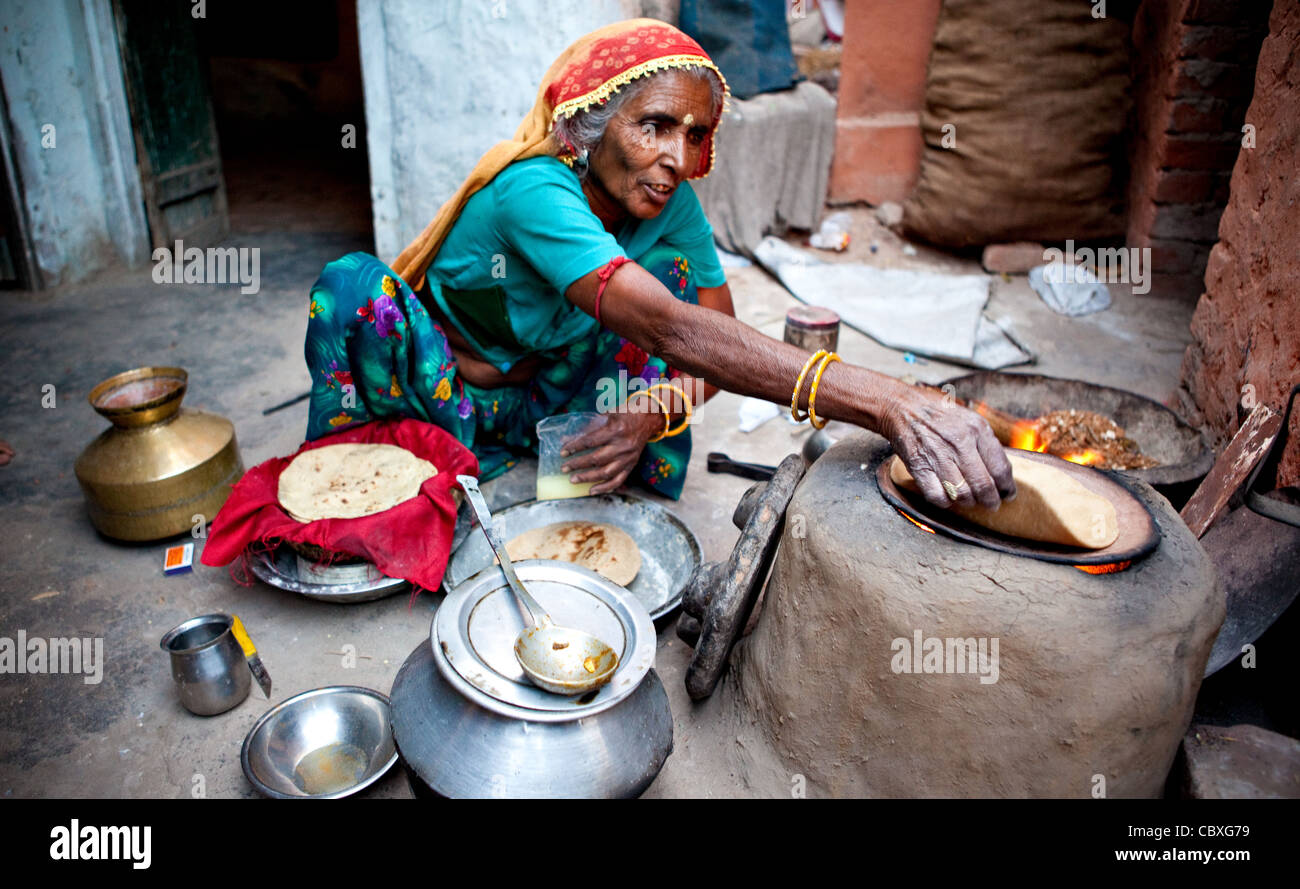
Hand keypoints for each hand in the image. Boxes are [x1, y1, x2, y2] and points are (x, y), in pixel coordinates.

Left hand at [559, 411, 663, 494]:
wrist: (647, 419)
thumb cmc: (624, 414)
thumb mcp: (606, 415)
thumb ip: (586, 428)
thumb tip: (565, 439)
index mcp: (615, 429)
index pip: (591, 441)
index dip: (575, 447)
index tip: (563, 452)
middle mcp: (623, 445)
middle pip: (597, 459)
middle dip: (578, 464)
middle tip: (564, 468)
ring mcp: (628, 457)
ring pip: (606, 472)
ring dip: (587, 478)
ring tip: (573, 480)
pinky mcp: (632, 465)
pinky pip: (618, 480)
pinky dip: (604, 487)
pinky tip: (591, 490)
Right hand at [882, 385, 1015, 509]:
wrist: (902, 406)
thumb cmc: (938, 414)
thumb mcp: (969, 419)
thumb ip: (985, 442)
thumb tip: (1000, 472)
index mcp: (977, 429)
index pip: (1000, 468)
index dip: (1007, 487)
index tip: (1007, 494)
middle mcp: (959, 442)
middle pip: (983, 485)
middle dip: (991, 501)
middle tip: (991, 504)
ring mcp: (938, 455)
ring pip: (961, 494)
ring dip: (968, 502)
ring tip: (970, 500)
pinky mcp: (918, 466)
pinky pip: (937, 496)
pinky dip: (945, 502)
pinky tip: (948, 498)